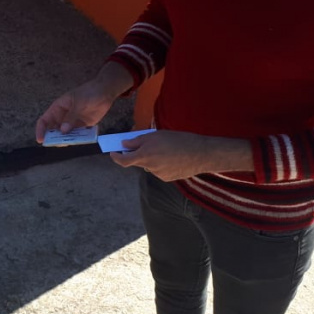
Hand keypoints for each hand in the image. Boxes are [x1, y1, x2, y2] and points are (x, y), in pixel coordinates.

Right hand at [35, 63, 132, 142]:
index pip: (44, 120)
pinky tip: (80, 141)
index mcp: (58, 108)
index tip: (41, 140)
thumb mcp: (79, 103)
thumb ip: (71, 117)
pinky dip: (77, 139)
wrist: (105, 92)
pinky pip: (77, 135)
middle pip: (53, 130)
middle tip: (58, 144)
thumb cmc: (89, 92)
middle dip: (54, 138)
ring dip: (66, 140)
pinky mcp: (82, 126)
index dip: (41, 130)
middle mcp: (63, 117)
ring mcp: (72, 122)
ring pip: (65, 135)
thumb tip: (63, 130)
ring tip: (70, 142)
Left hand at [110, 131, 251, 180]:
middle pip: (137, 162)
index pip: (123, 161)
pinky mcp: (167, 178)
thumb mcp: (156, 135)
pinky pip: (158, 170)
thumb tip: (124, 144)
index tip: (113, 153)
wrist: (201, 153)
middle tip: (145, 145)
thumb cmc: (179, 140)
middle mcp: (149, 167)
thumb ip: (137, 141)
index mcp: (145, 155)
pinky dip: (161, 164)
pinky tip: (172, 158)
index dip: (116, 157)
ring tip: (166, 150)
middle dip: (138, 154)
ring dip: (151, 158)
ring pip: (149, 165)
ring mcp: (158, 174)